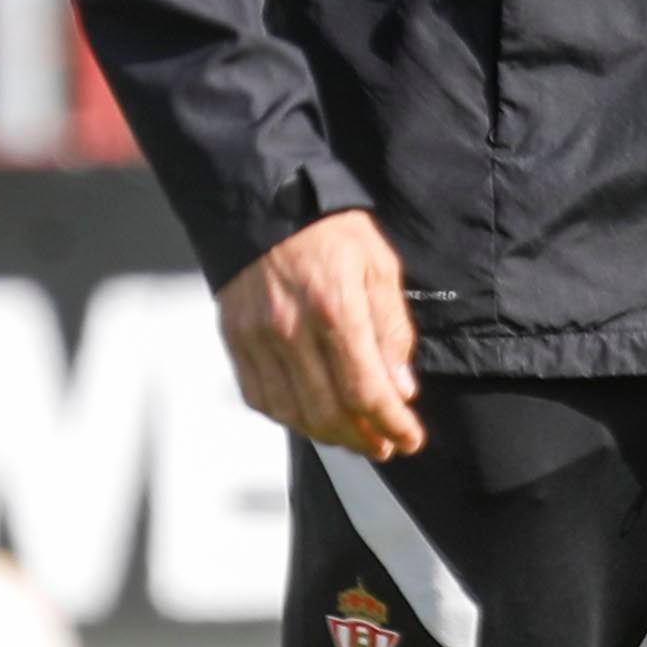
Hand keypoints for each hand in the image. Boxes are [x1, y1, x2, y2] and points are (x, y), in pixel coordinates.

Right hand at [221, 209, 424, 459]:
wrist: (267, 201)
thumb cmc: (330, 231)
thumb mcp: (380, 267)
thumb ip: (392, 330)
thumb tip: (401, 388)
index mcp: (335, 308)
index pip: (366, 390)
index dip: (392, 425)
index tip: (411, 439)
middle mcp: (291, 329)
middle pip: (328, 411)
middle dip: (362, 439)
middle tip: (385, 445)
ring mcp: (256, 337)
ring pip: (292, 412)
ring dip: (327, 435)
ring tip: (354, 437)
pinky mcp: (235, 339)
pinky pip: (260, 397)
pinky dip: (289, 417)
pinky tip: (312, 417)